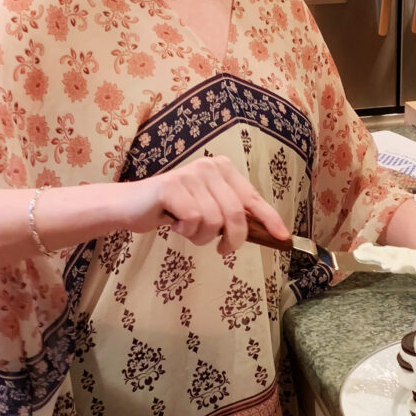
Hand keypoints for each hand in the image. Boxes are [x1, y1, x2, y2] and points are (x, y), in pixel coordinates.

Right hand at [133, 155, 289, 254]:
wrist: (132, 206)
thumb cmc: (174, 210)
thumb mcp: (209, 208)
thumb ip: (232, 213)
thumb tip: (265, 231)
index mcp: (222, 169)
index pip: (253, 198)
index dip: (270, 219)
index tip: (283, 237)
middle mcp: (209, 166)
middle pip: (236, 214)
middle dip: (231, 239)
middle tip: (221, 248)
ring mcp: (190, 174)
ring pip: (213, 221)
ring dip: (201, 236)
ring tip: (187, 229)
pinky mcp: (171, 187)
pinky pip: (193, 220)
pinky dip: (185, 230)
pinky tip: (174, 223)